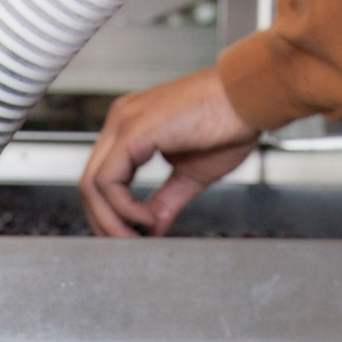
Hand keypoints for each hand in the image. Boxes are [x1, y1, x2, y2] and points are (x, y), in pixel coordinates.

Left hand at [79, 68, 260, 236]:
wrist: (252, 96)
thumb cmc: (230, 122)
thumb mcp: (191, 174)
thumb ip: (166, 201)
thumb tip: (151, 229)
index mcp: (131, 128)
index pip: (101, 178)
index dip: (109, 214)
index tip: (131, 236)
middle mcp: (121, 121)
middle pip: (90, 184)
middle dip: (104, 222)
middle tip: (128, 245)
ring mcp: (123, 122)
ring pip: (92, 184)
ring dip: (110, 220)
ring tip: (138, 235)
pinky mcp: (133, 130)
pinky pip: (108, 180)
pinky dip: (123, 208)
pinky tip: (146, 218)